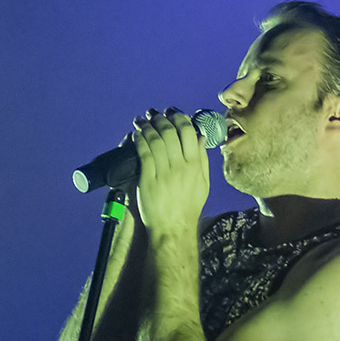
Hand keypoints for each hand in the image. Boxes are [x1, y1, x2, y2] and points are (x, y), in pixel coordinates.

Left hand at [132, 107, 209, 241]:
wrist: (173, 227)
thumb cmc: (188, 206)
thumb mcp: (203, 183)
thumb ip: (202, 159)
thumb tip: (200, 137)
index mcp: (195, 165)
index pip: (188, 132)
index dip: (178, 118)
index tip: (171, 113)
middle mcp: (180, 166)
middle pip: (170, 132)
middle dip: (160, 119)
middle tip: (153, 114)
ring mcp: (163, 172)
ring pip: (155, 140)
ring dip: (147, 126)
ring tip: (142, 121)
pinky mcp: (148, 179)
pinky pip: (143, 153)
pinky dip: (139, 140)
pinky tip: (136, 134)